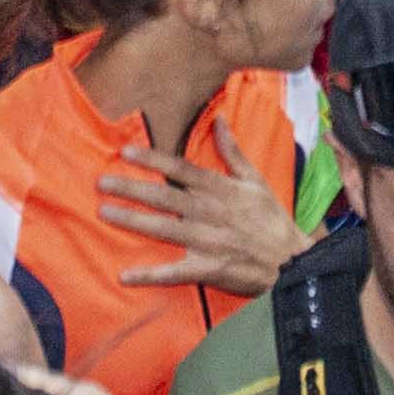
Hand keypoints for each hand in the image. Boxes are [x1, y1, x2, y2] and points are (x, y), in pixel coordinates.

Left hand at [94, 145, 317, 296]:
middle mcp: (209, 212)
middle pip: (164, 197)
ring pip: (163, 229)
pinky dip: (150, 275)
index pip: (181, 169)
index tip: (125, 151)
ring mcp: (207, 242)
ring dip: (132, 220)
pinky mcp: (208, 269)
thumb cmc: (271, 219)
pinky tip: (125, 275)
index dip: (153, 159)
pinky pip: (174, 272)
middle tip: (101, 182)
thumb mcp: (255, 180)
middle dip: (131, 188)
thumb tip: (219, 119)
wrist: (292, 261)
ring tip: (104, 212)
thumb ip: (233, 151)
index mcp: (220, 189)